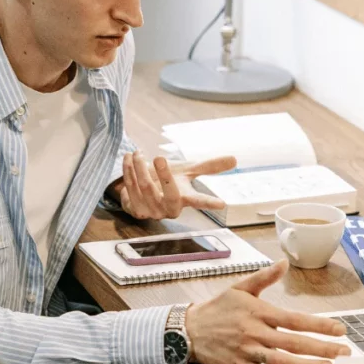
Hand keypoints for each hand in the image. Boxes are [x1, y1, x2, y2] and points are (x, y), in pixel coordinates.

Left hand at [116, 151, 237, 219]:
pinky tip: (128, 159)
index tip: (222, 203)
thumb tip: (235, 159)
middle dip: (164, 175)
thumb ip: (209, 166)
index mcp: (185, 199)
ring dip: (139, 167)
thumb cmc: (168, 179)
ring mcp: (152, 211)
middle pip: (170, 194)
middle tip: (160, 157)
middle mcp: (170, 209)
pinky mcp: (136, 210)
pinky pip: (130, 190)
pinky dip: (128, 172)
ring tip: (137, 152)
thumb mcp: (188, 171)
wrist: (142, 187)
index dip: (210, 202)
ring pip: (146, 188)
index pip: (200, 201)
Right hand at [184, 260, 350, 363]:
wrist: (188, 330)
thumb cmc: (217, 308)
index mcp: (258, 312)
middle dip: (322, 348)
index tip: (340, 329)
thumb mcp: (239, 288)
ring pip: (282, 362)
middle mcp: (255, 332)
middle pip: (294, 343)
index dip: (320, 325)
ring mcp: (247, 352)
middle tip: (344, 352)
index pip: (295, 320)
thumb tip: (284, 262)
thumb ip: (265, 277)